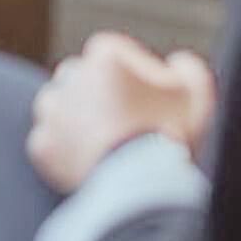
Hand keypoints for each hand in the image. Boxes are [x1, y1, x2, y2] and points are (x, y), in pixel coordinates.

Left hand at [24, 31, 217, 194]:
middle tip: (124, 122)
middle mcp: (70, 75)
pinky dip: (64, 151)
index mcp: (105, 54)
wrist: (142, 185)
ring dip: (76, 119)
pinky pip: (49, 142)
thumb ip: (188, 69)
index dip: (132, 76)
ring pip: (59, 107)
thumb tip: (177, 64)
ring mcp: (53, 111)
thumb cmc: (173, 134)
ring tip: (104, 142)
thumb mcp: (197, 94)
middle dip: (98, 94)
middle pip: (81, 77)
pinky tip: (87, 161)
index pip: (113, 55)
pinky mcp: (43, 144)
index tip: (147, 100)